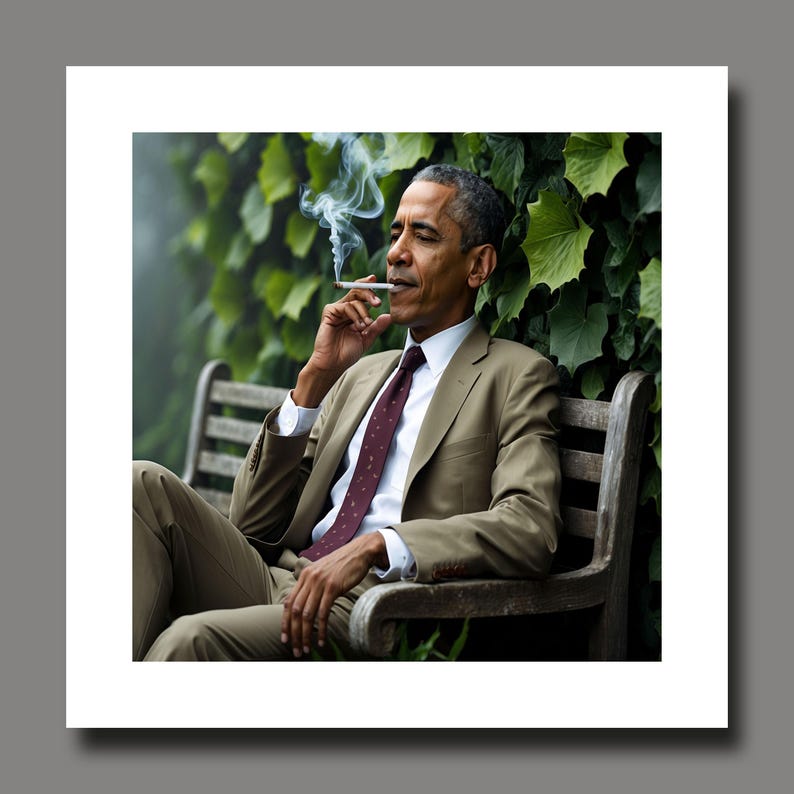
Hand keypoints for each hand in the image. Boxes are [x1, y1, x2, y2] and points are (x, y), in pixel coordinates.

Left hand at [280, 533, 386, 657]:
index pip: (288, 602)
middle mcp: (309, 578)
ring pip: (307, 614)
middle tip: (295, 649)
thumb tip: (306, 605)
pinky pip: (323, 612)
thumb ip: (313, 585)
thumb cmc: (344, 564)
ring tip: (306, 648)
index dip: (284, 622)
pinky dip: (320, 629)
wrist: (360, 551)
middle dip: (293, 633)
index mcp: (304, 575)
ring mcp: (320, 582)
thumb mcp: (323, 572)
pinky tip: (321, 640)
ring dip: (305, 635)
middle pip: (295, 611)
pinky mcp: (333, 587)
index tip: (285, 638)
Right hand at [293, 277, 391, 406]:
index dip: (369, 286)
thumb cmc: (347, 353)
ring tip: (365, 326)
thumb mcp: (367, 339)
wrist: (333, 364)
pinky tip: (357, 326)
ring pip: (354, 299)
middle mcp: (344, 309)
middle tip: (378, 303)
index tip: (376, 279)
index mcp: (353, 313)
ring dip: (364, 312)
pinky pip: (345, 306)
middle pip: (357, 291)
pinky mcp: (329, 312)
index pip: (361, 295)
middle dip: (369, 293)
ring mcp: (336, 310)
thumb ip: (377, 327)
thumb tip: (389, 316)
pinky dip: (354, 315)